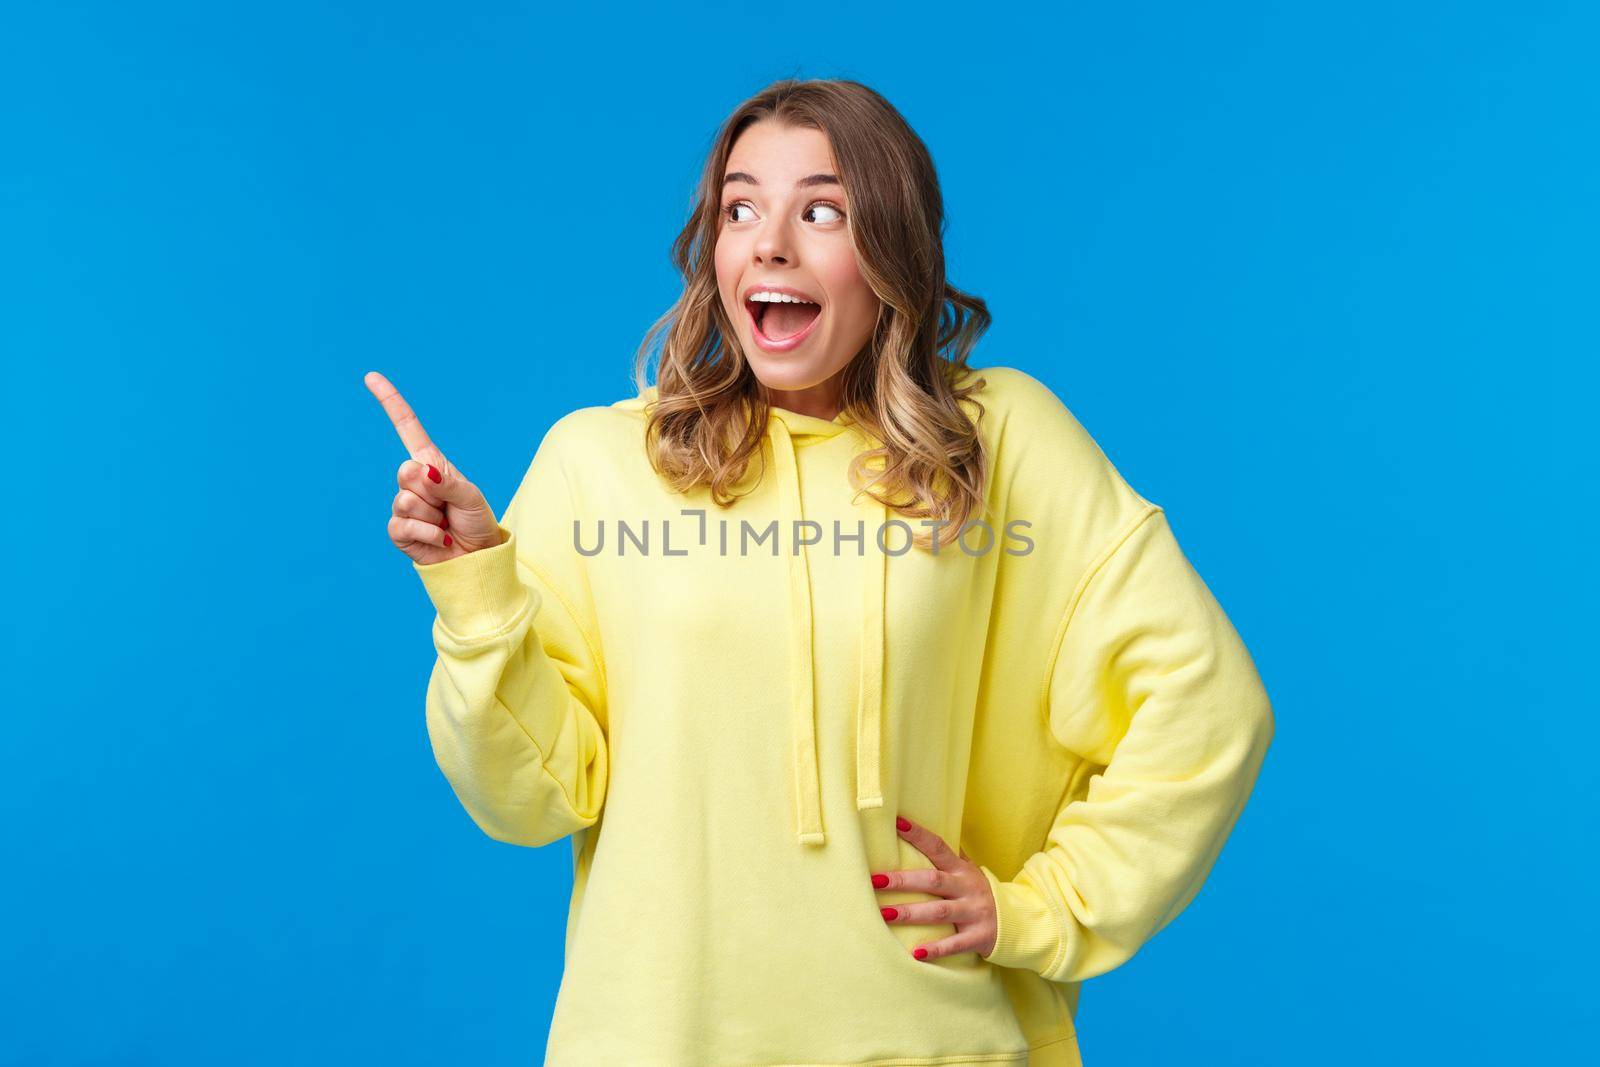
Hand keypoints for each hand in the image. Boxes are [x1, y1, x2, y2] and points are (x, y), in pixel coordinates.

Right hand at [364, 370, 502, 565]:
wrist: (476, 558)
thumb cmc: (476, 522)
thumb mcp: (471, 497)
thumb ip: (448, 483)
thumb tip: (420, 471)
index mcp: (432, 463)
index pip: (407, 428)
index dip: (390, 402)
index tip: (371, 377)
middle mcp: (414, 481)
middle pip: (406, 471)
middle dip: (432, 490)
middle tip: (448, 506)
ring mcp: (403, 505)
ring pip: (405, 499)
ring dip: (432, 515)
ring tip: (444, 524)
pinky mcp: (398, 529)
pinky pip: (403, 524)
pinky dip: (428, 533)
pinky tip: (440, 539)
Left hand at [870, 814, 997, 961]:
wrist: (1018, 921)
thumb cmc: (981, 893)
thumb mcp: (969, 871)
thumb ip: (948, 856)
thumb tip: (919, 832)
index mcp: (962, 870)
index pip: (939, 847)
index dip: (919, 834)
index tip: (897, 822)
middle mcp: (967, 888)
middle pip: (933, 881)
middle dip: (903, 881)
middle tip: (876, 880)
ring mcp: (974, 913)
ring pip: (939, 912)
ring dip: (911, 913)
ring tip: (884, 914)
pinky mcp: (978, 937)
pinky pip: (955, 944)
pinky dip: (936, 949)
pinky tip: (916, 954)